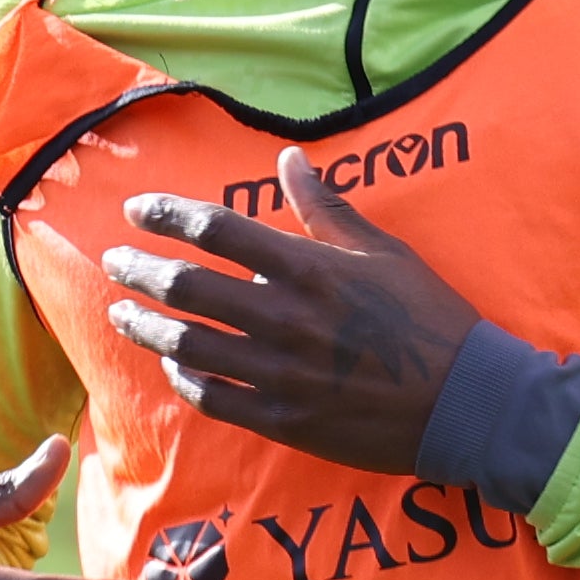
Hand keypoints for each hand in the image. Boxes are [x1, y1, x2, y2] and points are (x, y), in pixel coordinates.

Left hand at [97, 149, 481, 478]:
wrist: (465, 403)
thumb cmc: (430, 319)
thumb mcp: (384, 252)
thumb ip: (327, 207)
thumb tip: (288, 159)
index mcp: (309, 269)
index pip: (216, 230)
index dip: (166, 215)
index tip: (136, 209)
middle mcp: (285, 319)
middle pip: (186, 287)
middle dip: (139, 270)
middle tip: (114, 261)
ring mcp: (280, 373)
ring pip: (187, 345)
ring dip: (145, 326)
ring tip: (120, 314)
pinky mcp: (284, 419)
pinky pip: (215, 397)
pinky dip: (185, 380)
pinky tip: (173, 367)